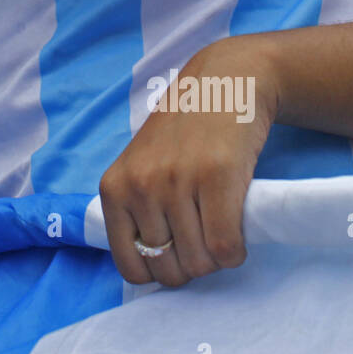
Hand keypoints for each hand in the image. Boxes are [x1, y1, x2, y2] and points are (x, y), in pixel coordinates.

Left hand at [98, 37, 278, 287]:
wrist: (223, 81)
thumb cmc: (183, 131)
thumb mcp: (140, 165)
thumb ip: (136, 209)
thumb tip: (149, 269)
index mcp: (114, 189)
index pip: (131, 267)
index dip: (159, 272)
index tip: (177, 255)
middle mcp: (140, 186)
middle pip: (170, 269)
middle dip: (192, 265)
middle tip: (204, 237)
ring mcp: (178, 181)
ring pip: (201, 262)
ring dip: (217, 257)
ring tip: (220, 226)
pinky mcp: (218, 177)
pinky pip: (226, 247)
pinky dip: (236, 251)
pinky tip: (238, 230)